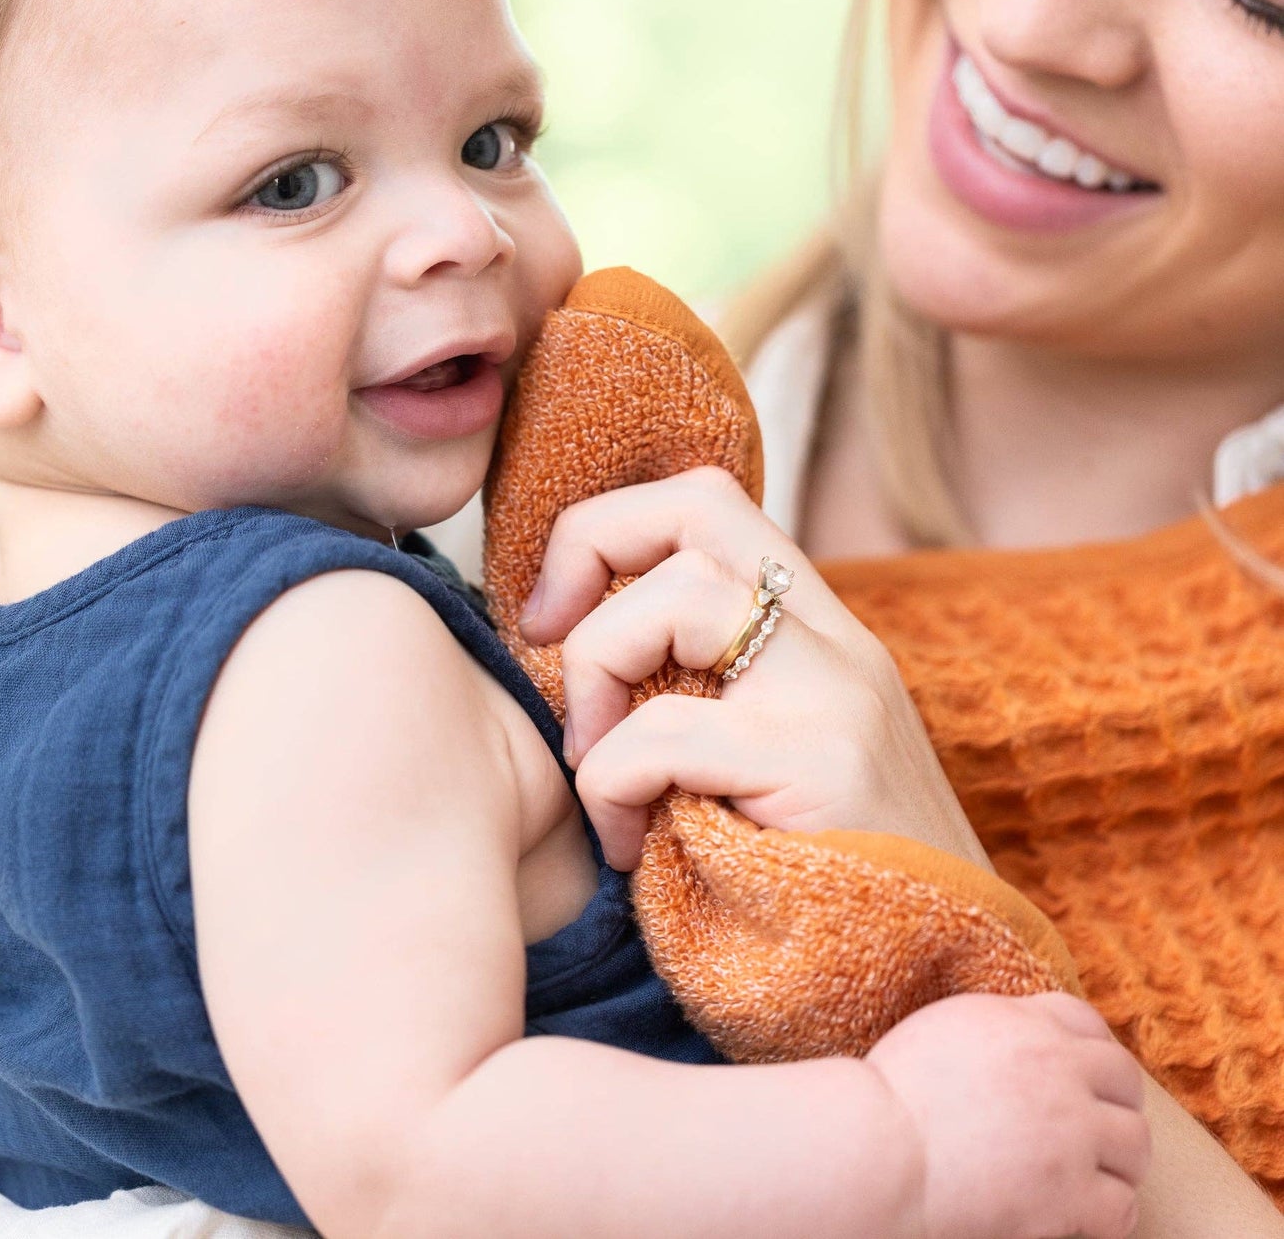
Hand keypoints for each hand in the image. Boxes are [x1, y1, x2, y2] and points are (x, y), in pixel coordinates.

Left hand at [520, 467, 990, 871]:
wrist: (945, 986)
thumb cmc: (819, 888)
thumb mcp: (753, 766)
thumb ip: (696, 695)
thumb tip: (560, 650)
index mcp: (815, 634)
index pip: (706, 503)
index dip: (607, 530)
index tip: (549, 618)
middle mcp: (836, 641)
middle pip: (696, 502)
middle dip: (588, 545)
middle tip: (545, 640)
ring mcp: (839, 693)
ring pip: (681, 592)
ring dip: (597, 673)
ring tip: (597, 768)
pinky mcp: (825, 764)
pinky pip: (666, 728)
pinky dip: (611, 781)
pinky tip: (628, 849)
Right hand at [869, 992, 1149, 1238]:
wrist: (880, 1150)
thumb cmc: (893, 1095)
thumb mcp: (944, 1030)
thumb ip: (997, 1026)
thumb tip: (1027, 1036)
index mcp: (1020, 1023)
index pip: (1085, 1020)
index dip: (1090, 1050)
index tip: (1084, 1077)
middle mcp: (1055, 1068)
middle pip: (1124, 1078)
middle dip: (1116, 1104)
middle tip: (1098, 1132)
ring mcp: (1069, 1131)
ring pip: (1135, 1144)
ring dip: (1118, 1162)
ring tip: (1095, 1178)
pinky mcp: (1070, 1193)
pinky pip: (1122, 1207)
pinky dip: (1109, 1216)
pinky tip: (1084, 1219)